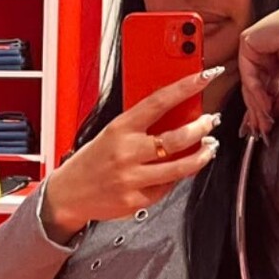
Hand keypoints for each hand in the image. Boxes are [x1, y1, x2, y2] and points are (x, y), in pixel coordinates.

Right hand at [42, 67, 222, 238]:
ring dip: (201, 155)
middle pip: (176, 138)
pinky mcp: (136, 200)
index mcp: (120, 128)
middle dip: (201, 128)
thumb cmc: (90, 162)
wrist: (68, 195)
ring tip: (209, 147)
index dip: (186, 87)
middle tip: (210, 122)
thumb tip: (174, 114)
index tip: (204, 77)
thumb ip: (139, 126)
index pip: (159, 101)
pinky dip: (178, 178)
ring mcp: (132, 178)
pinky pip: (167, 187)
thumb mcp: (110, 134)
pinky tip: (180, 170)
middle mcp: (126, 152)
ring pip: (180, 167)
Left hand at [238, 8, 278, 137]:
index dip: (265, 110)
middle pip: (257, 88)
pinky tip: (264, 108)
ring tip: (264, 124)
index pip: (266, 88)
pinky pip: (249, 75)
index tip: (265, 129)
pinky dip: (256, 94)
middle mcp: (266, 53)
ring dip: (258, 108)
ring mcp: (255, 48)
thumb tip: (271, 117)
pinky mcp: (247, 42)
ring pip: (251, 84)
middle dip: (258, 113)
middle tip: (261, 132)